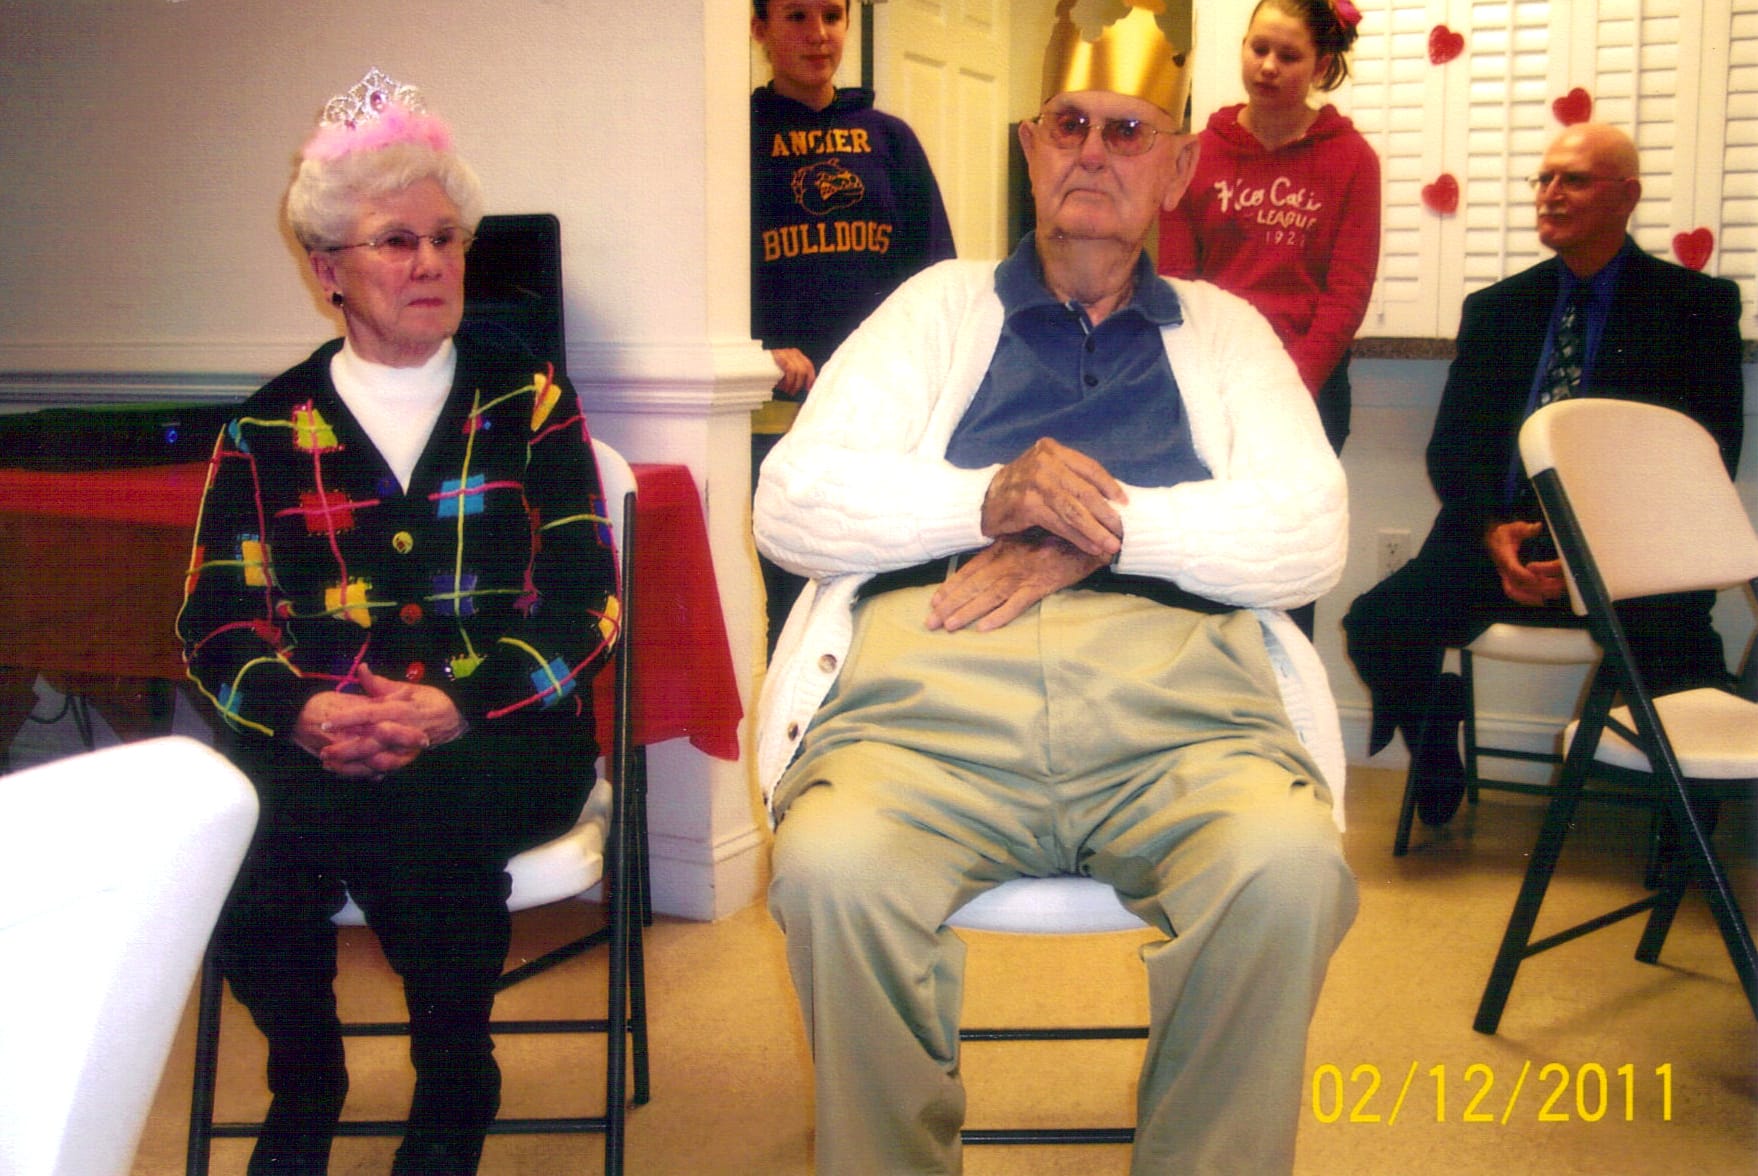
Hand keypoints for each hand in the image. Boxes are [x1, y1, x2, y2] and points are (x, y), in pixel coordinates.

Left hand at [291, 665, 466, 778]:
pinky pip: (384, 771)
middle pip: (370, 744)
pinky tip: (347, 773)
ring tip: (330, 766)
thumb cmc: (429, 701)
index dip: (347, 719)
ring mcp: (405, 750)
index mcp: (399, 711)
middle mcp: (402, 732)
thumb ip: (380, 684)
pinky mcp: (406, 761)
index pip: (369, 715)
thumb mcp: (407, 688)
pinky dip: (365, 774)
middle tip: (324, 752)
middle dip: (345, 750)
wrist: (455, 721)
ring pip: (376, 762)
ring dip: (352, 766)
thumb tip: (362, 668)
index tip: (326, 723)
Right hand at [769, 348, 816, 398]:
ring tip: (786, 390)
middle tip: (792, 392)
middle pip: (805, 369)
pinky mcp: (780, 356)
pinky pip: (790, 370)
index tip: (808, 388)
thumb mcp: (786, 372)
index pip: (809, 366)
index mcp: (797, 354)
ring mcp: (786, 353)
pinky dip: (788, 381)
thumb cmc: (771, 371)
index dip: (811, 378)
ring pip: (798, 371)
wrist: (756, 364)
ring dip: (793, 384)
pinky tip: (782, 386)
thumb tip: (806, 386)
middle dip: (799, 383)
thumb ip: (796, 375)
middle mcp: (793, 352)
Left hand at [926, 530, 1108, 632]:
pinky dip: (1001, 615)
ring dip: (967, 611)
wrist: (1092, 533)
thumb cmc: (1060, 534)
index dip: (951, 586)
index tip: (933, 601)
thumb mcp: (1029, 536)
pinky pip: (1018, 603)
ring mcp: (1025, 573)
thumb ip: (1008, 548)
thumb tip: (985, 562)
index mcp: (1004, 548)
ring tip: (949, 626)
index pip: (970, 569)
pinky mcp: (1043, 584)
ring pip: (989, 596)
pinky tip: (984, 628)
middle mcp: (1009, 561)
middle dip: (949, 604)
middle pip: (973, 585)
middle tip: (930, 622)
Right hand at [980, 438, 1126, 559]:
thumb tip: (1110, 500)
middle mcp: (1044, 462)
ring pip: (1074, 510)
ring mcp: (1034, 482)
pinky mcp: (1027, 504)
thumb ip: (1070, 479)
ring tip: (1110, 544)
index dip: (1110, 486)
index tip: (1125, 503)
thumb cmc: (1020, 489)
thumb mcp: (1045, 473)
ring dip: (1095, 530)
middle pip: (1084, 491)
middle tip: (1122, 531)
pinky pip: (1059, 523)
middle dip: (1106, 514)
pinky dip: (1078, 537)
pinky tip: (1090, 546)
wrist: (982, 501)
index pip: (1089, 467)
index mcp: (1052, 450)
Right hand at [1484, 520, 1566, 605]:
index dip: (1524, 575)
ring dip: (1531, 597)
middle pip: (1514, 586)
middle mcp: (1504, 569)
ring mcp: (1506, 577)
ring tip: (1548, 597)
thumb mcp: (1514, 528)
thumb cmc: (1504, 534)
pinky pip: (1517, 594)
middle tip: (1549, 590)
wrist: (1493, 540)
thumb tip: (1537, 526)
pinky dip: (1527, 599)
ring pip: (1515, 593)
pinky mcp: (1511, 581)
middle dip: (1532, 590)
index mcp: (1504, 557)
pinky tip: (1541, 600)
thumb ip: (1525, 528)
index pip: (1512, 569)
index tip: (1536, 578)